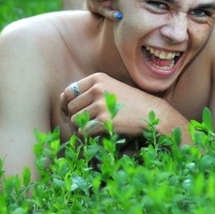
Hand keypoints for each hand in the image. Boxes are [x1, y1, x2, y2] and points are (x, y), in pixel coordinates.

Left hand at [61, 73, 179, 138]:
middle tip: (85, 122)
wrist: (152, 112)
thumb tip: (63, 99)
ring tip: (92, 127)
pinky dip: (87, 134)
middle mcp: (97, 89)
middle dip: (74, 116)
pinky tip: (97, 133)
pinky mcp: (104, 120)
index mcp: (97, 79)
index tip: (69, 111)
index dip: (66, 103)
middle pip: (70, 106)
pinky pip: (84, 130)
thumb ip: (90, 91)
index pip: (69, 91)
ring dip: (80, 127)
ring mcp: (100, 105)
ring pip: (75, 120)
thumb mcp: (111, 88)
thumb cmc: (130, 102)